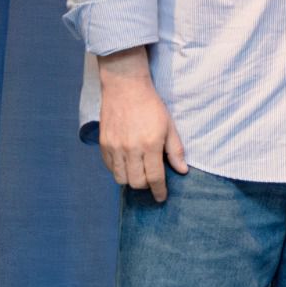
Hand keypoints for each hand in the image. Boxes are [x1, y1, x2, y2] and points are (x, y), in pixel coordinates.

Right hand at [98, 47, 186, 201]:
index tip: (162, 198)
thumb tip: (182, 171)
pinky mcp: (103, 144)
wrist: (126, 88)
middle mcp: (130, 149)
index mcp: (150, 145)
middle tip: (152, 181)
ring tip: (139, 173)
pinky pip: (109, 167)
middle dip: (146, 186)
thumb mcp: (170, 126)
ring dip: (131, 180)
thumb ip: (175, 150)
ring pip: (120, 178)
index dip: (159, 190)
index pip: (154, 178)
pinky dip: (118, 170)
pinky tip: (126, 164)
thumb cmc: (151, 106)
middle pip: (136, 182)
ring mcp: (114, 147)